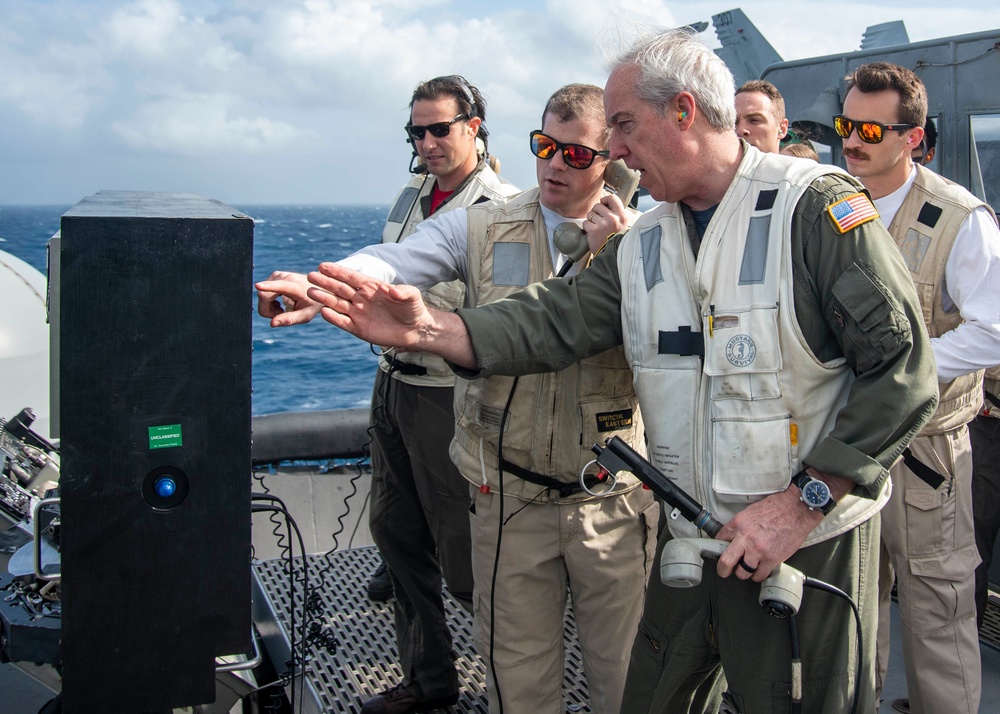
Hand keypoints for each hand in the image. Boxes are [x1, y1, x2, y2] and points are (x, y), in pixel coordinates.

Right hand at [255, 271, 321, 325]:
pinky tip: (278, 304)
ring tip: (282, 309)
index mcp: (296, 287)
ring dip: (268, 306)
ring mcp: (279, 275)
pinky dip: (268, 300)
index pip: (279, 286)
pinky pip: (264, 291)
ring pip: (262, 294)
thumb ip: (289, 319)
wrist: (319, 289)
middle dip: (267, 310)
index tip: (258, 286)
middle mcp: (286, 277)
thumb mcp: (305, 315)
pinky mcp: (275, 275)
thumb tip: (272, 323)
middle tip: (279, 315)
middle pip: (264, 295)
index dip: (267, 287)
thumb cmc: (313, 304)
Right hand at [307, 262, 477, 366]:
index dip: (338, 271)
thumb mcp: (411, 296)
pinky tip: (324, 312)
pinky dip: (334, 318)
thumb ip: (403, 291)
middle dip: (325, 282)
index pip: (351, 277)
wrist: (415, 329)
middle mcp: (361, 298)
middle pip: (340, 288)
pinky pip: (343, 322)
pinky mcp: (358, 328)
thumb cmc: (413, 309)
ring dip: (325, 298)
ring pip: (337, 304)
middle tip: (310, 276)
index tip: (323, 266)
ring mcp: (358, 313)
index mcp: (371, 286)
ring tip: (311, 292)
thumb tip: (392, 290)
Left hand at [583, 194, 630, 254]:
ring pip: (590, 215)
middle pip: (598, 206)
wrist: (614, 256)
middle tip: (598, 220)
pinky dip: (587, 228)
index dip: (605, 200)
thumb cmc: (619, 241)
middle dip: (596, 212)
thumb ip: (619, 215)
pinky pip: (586, 223)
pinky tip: (593, 233)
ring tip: (597, 228)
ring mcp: (602, 224)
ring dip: (591, 221)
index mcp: (622, 216)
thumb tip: (609, 204)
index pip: (612, 198)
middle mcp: (612, 218)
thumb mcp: (625, 226)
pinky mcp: (593, 231)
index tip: (603, 204)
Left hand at [714, 468, 851, 581]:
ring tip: (747, 568)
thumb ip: (739, 526)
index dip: (718, 547)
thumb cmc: (776, 509)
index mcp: (738, 524)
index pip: (719, 539)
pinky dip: (758, 575)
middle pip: (726, 562)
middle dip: (723, 569)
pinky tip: (760, 569)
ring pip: (742, 573)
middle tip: (724, 571)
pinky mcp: (771, 559)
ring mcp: (758, 550)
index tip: (719, 551)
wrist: (796, 510)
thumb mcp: (750, 512)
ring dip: (744, 572)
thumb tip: (730, 537)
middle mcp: (746, 538)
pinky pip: (759, 575)